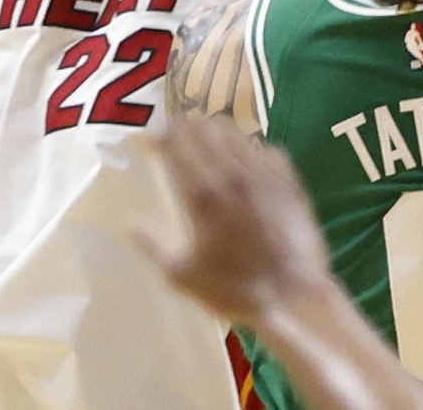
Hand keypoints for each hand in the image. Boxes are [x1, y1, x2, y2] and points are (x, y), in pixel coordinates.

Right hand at [138, 117, 336, 329]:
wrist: (292, 295)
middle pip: (205, 131)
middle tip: (176, 134)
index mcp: (201, 195)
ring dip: (216, 132)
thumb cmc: (233, 288)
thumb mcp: (182, 275)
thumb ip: (154, 244)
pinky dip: (250, 148)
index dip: (161, 136)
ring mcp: (264, 176)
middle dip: (186, 127)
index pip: (177, 145)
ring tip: (207, 139)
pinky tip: (247, 159)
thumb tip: (130, 222)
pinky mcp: (289, 182)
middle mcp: (231, 175)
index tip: (151, 140)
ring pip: (236, 134)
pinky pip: (266, 149)